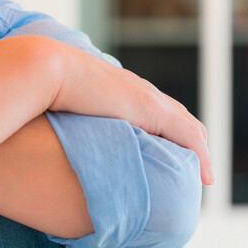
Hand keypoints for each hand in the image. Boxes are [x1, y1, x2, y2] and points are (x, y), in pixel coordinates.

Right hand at [46, 40, 213, 185]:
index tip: (166, 158)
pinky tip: (204, 177)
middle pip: (179, 118)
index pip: (155, 111)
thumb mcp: (62, 107)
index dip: (165, 135)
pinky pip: (188, 136)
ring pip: (189, 127)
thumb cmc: (43, 89)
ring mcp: (147, 98)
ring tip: (201, 177)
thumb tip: (55, 147)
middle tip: (191, 173)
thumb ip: (70, 120)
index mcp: (120, 89)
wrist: (45, 69)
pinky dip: (200, 156)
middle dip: (189, 145)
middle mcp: (139, 91)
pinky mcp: (151, 109)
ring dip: (197, 153)